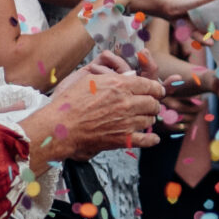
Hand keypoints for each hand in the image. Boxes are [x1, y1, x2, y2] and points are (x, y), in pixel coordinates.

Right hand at [30, 67, 165, 161]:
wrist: (61, 127)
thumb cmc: (71, 102)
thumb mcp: (91, 80)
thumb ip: (113, 79)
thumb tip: (128, 79)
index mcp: (120, 85)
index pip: (149, 85)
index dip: (156, 88)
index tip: (157, 91)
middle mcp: (127, 103)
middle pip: (153, 103)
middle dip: (153, 103)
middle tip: (150, 105)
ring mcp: (126, 122)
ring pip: (150, 119)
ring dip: (149, 118)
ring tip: (144, 117)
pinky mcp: (123, 139)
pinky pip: (145, 140)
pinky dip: (151, 139)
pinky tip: (153, 138)